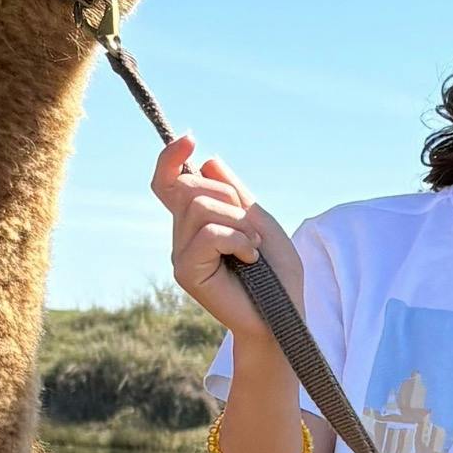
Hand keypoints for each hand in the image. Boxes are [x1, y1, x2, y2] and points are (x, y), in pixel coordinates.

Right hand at [149, 134, 301, 344]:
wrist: (283, 315)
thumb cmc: (277, 274)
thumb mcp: (261, 222)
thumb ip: (236, 193)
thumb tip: (210, 160)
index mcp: (197, 222)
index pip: (168, 183)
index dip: (170, 158)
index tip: (189, 138)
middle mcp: (182, 235)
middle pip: (191, 187)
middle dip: (230, 198)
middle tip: (253, 231)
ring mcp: (181, 254)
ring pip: (201, 207)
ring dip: (239, 223)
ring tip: (253, 249)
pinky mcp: (186, 271)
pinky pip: (209, 234)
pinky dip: (238, 241)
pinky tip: (250, 260)